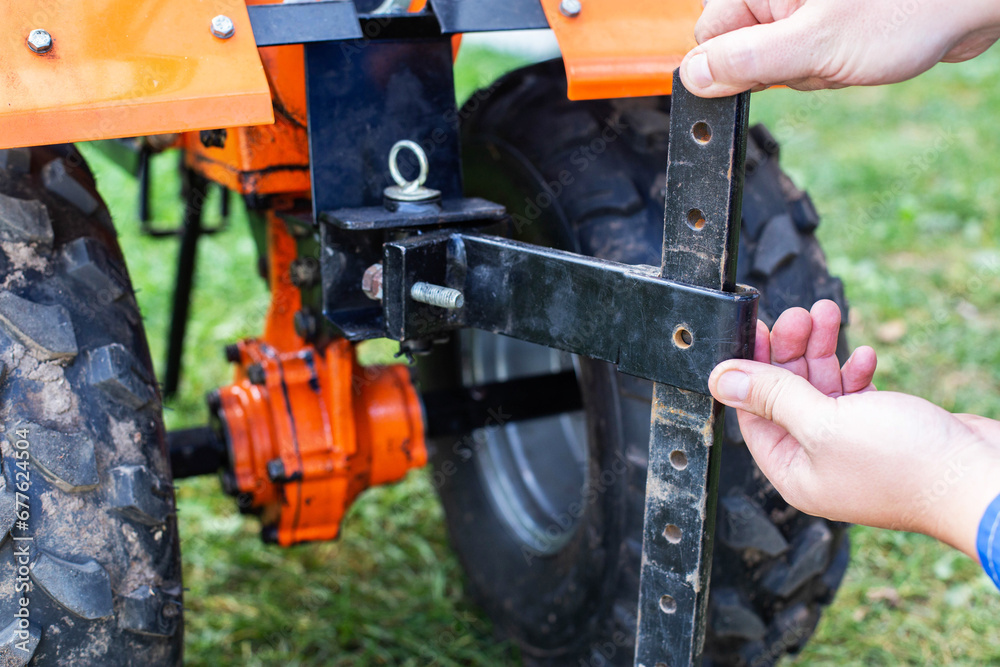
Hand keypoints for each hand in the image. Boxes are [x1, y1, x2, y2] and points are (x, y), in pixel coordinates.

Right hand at [680, 0, 999, 96]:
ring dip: (812, 72)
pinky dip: (830, 68)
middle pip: (743, 52)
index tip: (773, 70)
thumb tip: (691, 77)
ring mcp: (801, 7)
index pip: (708, 35)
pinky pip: (807, 62)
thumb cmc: (906, 10)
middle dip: (782, 69)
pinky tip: (858, 54)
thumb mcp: (813, 47)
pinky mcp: (825, 21)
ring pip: (777, 64)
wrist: (971, 3)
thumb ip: (745, 62)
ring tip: (848, 52)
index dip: (734, 64)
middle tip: (823, 56)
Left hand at [708, 300, 999, 558]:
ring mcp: (852, 448)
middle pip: (786, 396)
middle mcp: (817, 463)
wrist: (983, 481)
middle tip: (796, 314)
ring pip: (822, 389)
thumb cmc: (906, 462)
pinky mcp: (884, 432)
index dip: (752, 368)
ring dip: (821, 350)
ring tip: (827, 311)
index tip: (755, 328)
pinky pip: (855, 395)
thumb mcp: (823, 421)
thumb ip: (771, 396)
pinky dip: (855, 371)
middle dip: (789, 351)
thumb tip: (721, 379)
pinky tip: (863, 354)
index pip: (753, 414)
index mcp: (793, 473)